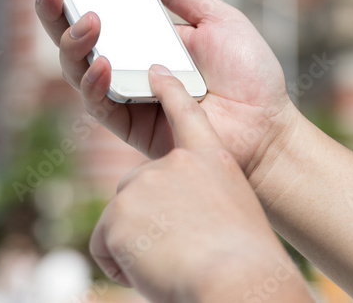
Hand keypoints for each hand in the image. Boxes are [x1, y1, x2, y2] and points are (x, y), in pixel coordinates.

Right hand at [34, 0, 299, 180]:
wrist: (269, 126)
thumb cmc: (249, 76)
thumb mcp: (217, 20)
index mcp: (140, 38)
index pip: (94, 10)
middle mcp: (123, 65)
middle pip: (72, 38)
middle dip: (53, 11)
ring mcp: (122, 94)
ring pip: (75, 69)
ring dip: (74, 42)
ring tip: (90, 20)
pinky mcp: (128, 124)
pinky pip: (98, 104)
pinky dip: (95, 82)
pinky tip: (103, 62)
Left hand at [89, 70, 310, 301]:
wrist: (238, 281)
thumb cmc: (248, 266)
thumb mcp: (235, 217)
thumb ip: (203, 202)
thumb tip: (182, 219)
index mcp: (211, 160)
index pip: (187, 114)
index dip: (171, 90)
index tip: (157, 71)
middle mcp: (174, 163)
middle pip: (140, 191)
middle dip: (150, 226)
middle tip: (182, 253)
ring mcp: (143, 183)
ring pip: (123, 223)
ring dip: (140, 250)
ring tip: (174, 264)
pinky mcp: (118, 212)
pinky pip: (105, 246)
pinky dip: (121, 267)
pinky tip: (152, 273)